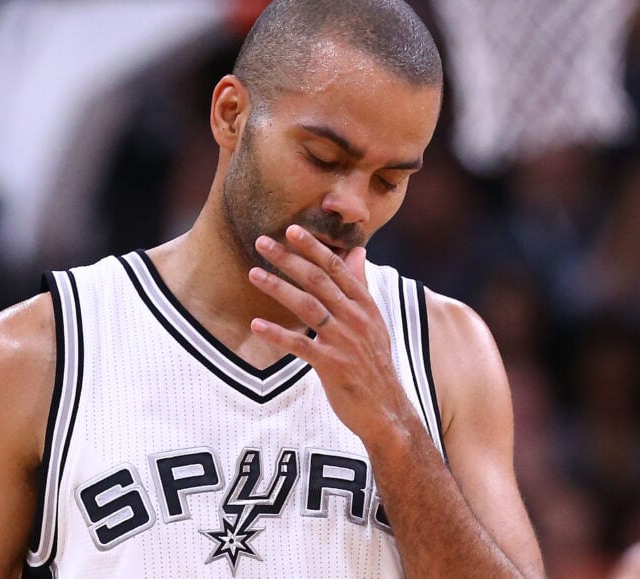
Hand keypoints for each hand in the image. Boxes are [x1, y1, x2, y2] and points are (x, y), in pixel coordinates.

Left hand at [248, 224, 417, 443]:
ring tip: (253, 274)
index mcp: (364, 305)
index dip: (312, 247)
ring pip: (307, 306)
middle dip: (288, 259)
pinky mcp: (332, 365)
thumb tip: (358, 251)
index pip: (336, 267)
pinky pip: (300, 345)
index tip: (290, 230)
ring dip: (277, 288)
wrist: (387, 410)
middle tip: (262, 242)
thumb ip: (360, 285)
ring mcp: (344, 341)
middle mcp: (355, 318)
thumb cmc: (374, 363)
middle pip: (317, 280)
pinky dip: (277, 334)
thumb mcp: (373, 321)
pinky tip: (256, 324)